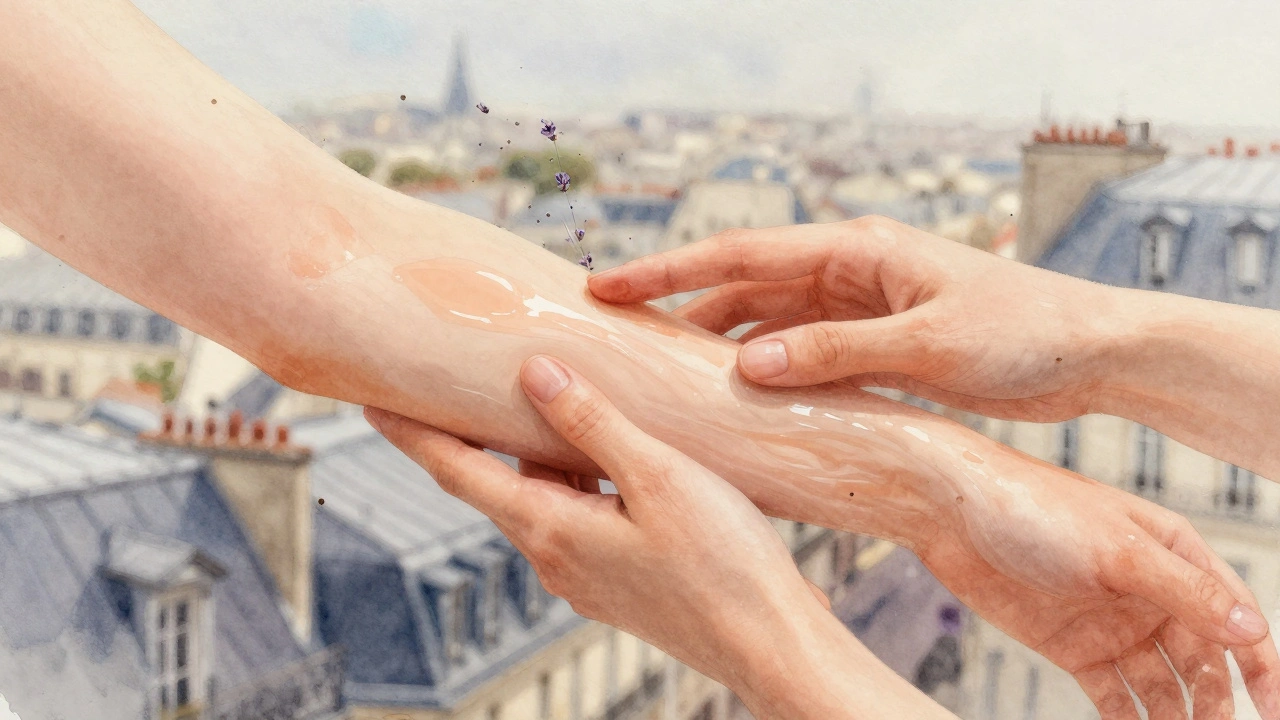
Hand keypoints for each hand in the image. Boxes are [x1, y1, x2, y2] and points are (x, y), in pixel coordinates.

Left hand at [366, 356, 950, 719]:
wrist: (769, 642)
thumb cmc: (723, 563)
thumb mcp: (658, 476)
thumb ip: (593, 423)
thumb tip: (533, 374)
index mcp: (551, 528)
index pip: (459, 472)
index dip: (413, 433)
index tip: (371, 402)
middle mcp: (554, 557)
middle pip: (492, 483)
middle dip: (468, 436)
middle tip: (451, 383)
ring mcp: (584, 574)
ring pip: (538, 499)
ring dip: (530, 454)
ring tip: (538, 402)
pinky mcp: (615, 580)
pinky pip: (573, 517)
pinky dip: (571, 479)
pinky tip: (605, 456)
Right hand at [588, 215, 1120, 421]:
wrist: (1094, 352)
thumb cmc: (1025, 332)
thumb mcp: (928, 345)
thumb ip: (835, 352)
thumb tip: (748, 364)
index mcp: (856, 249)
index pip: (740, 255)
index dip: (667, 270)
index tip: (607, 286)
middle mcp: (849, 271)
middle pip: (742, 288)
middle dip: (679, 310)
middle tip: (618, 341)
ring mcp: (860, 308)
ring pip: (767, 324)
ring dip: (720, 347)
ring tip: (664, 380)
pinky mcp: (876, 344)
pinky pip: (802, 356)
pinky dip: (767, 375)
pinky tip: (738, 403)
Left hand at [917, 459, 1279, 718]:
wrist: (950, 512)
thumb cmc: (1035, 509)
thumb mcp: (1117, 550)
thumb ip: (1185, 591)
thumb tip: (1253, 630)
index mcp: (1175, 554)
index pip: (1236, 618)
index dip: (1263, 668)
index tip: (1275, 714)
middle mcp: (1150, 592)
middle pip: (1202, 662)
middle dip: (1217, 704)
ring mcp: (1111, 622)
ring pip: (1161, 686)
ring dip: (1177, 719)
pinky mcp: (1072, 646)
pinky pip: (1113, 696)